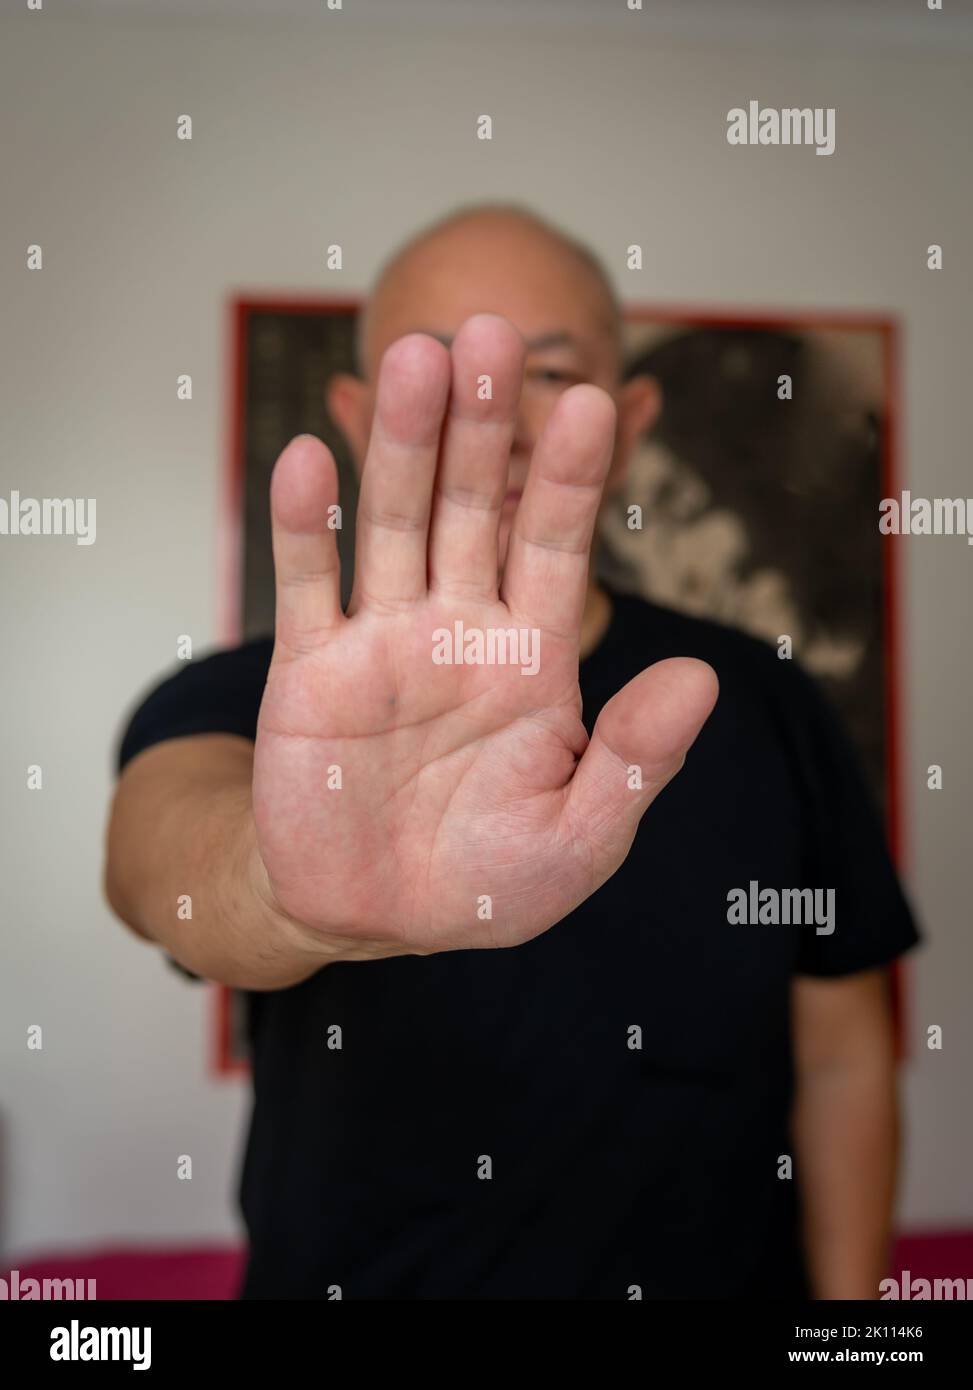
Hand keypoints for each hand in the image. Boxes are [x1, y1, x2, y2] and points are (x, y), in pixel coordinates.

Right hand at [252, 313, 716, 955]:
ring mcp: (383, 639)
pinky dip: (305, 524)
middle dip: (485, 424)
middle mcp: (461, 626)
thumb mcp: (580, 838)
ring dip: (405, 444)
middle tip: (493, 332)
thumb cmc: (488, 883)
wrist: (374, 916)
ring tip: (415, 355)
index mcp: (535, 654)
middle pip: (476, 507)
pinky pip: (307, 583)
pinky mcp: (310, 667)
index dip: (572, 478)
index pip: (558, 547)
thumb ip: (636, 759)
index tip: (594, 404)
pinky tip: (309, 457)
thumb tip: (699, 675)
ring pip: (395, 522)